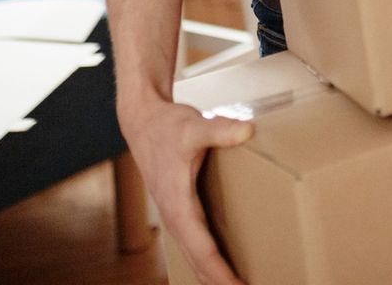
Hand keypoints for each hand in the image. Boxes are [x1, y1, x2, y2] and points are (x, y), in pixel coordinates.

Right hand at [121, 94, 254, 284]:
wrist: (144, 123)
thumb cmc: (168, 126)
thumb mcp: (194, 126)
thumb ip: (220, 129)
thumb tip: (247, 130)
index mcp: (178, 205)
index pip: (202, 248)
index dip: (221, 271)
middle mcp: (175, 217)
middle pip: (199, 261)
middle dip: (219, 281)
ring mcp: (176, 217)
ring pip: (195, 256)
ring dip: (213, 275)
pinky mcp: (180, 211)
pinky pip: (196, 244)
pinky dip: (209, 260)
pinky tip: (224, 266)